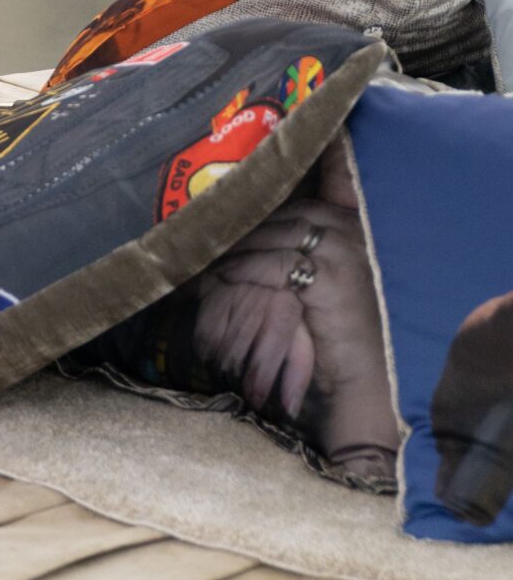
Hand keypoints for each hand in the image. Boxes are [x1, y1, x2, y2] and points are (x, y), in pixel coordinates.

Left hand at [195, 187, 397, 456]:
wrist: (367, 374)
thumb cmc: (342, 327)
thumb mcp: (326, 277)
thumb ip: (304, 248)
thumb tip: (253, 226)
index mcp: (351, 224)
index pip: (299, 206)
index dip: (262, 212)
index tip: (230, 215)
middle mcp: (349, 230)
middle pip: (285, 217)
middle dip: (247, 227)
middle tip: (213, 235)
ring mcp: (341, 251)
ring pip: (276, 237)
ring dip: (241, 246)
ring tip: (213, 256)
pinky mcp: (329, 278)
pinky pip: (277, 264)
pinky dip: (248, 267)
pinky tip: (226, 274)